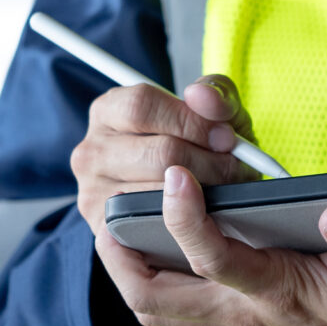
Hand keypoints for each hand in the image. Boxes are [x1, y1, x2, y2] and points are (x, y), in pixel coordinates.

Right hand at [72, 75, 258, 235]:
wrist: (190, 202)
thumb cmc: (198, 148)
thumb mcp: (212, 114)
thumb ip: (215, 94)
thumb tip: (200, 95)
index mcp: (108, 111)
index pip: (142, 106)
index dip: (192, 121)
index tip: (226, 137)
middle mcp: (91, 152)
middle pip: (158, 153)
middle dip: (209, 162)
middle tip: (235, 168)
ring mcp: (93, 194)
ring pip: (161, 194)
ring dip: (207, 195)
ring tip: (228, 191)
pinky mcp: (106, 232)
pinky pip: (154, 226)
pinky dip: (187, 223)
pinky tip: (206, 215)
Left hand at [96, 166, 326, 325]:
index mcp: (280, 293)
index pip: (217, 261)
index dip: (190, 219)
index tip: (181, 176)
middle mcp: (243, 309)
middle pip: (158, 297)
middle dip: (123, 257)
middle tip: (111, 211)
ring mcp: (232, 316)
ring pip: (156, 305)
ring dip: (127, 268)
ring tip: (116, 224)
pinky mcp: (232, 313)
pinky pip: (172, 303)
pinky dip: (149, 276)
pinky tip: (150, 247)